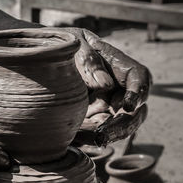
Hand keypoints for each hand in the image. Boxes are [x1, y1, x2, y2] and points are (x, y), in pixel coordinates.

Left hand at [58, 28, 151, 144]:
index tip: (128, 105)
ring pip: (117, 129)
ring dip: (102, 135)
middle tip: (103, 133)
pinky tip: (73, 136)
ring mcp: (108, 108)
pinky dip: (87, 138)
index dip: (139, 93)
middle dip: (122, 126)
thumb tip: (105, 85)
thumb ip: (88, 61)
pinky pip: (96, 134)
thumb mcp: (73, 44)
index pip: (140, 78)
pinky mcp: (93, 121)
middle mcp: (119, 90)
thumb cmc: (65, 44)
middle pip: (135, 113)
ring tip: (80, 135)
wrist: (42, 60)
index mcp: (119, 67)